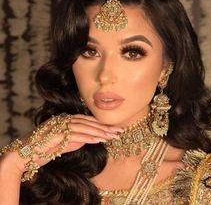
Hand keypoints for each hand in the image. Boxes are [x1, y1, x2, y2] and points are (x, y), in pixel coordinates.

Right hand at [0, 114, 122, 176]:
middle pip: (89, 122)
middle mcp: (65, 120)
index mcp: (68, 120)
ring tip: (113, 136)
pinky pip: (75, 135)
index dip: (103, 125)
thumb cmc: (47, 148)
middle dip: (106, 127)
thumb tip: (94, 137)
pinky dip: (88, 137)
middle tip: (120, 131)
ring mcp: (60, 125)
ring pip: (84, 127)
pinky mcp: (56, 134)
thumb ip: (80, 137)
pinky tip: (99, 139)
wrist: (27, 153)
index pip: (89, 121)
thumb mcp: (68, 142)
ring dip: (100, 132)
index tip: (116, 129)